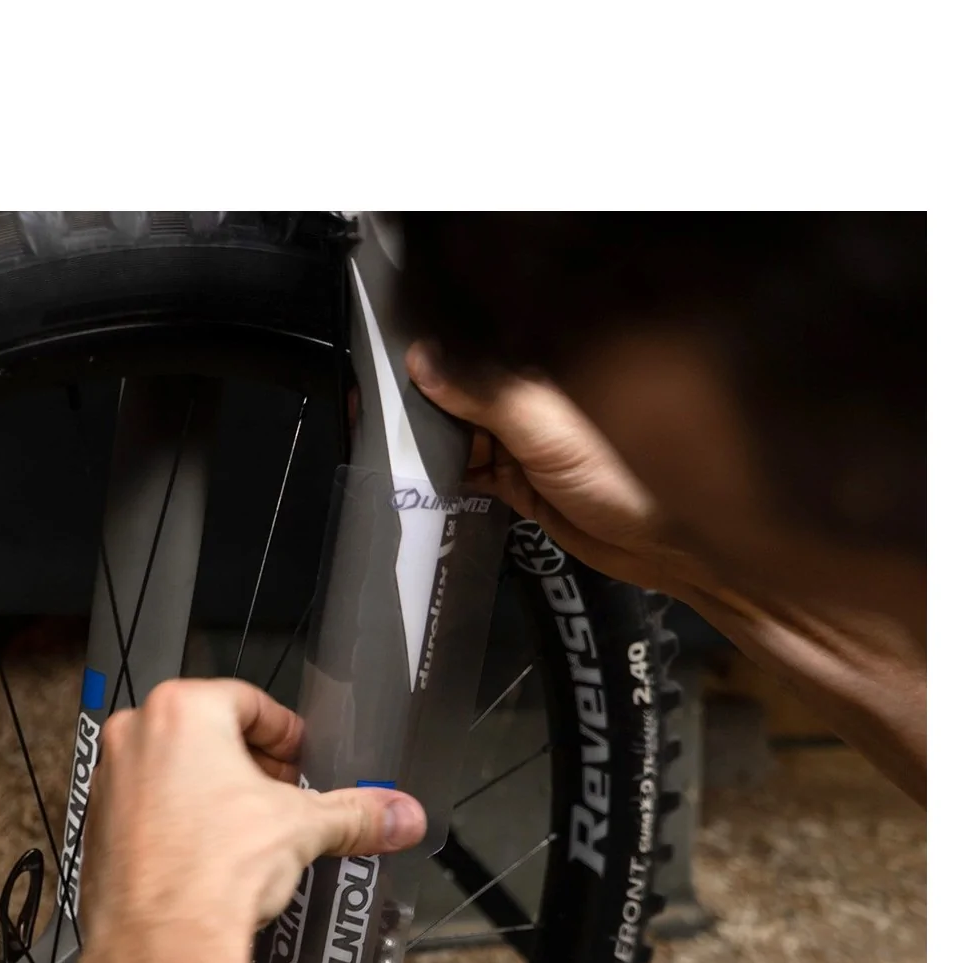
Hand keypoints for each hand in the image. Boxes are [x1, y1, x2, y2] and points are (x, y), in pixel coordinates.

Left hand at [75, 679, 426, 962]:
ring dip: (213, 796)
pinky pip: (147, 813)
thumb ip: (356, 813)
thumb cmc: (214, 871)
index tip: (301, 759)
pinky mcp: (96, 831)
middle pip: (209, 736)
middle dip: (251, 767)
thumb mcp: (304, 828)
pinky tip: (211, 861)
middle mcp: (135, 737)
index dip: (286, 735)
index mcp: (183, 712)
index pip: (250, 702)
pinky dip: (180, 827)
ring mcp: (110, 784)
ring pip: (173, 774)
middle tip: (283, 798)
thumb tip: (399, 813)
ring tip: (250, 834)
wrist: (162, 947)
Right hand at [406, 344, 719, 602]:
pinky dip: (447, 476)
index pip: (477, 347)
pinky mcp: (520, 485)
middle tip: (369, 408)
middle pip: (462, 390)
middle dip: (422, 400)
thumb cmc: (621, 473)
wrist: (662, 546)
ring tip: (382, 443)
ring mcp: (524, 445)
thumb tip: (421, 359)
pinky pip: (472, 473)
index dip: (433, 351)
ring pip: (461, 434)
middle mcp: (530, 402)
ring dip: (429, 442)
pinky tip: (415, 477)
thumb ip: (484, 394)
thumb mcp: (546, 428)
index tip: (384, 359)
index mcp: (542, 371)